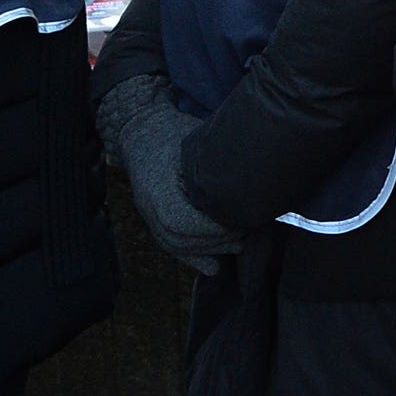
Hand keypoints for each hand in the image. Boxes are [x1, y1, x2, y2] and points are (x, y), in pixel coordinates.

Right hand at [96, 72, 242, 273]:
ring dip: (208, 250)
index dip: (213, 229)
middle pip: (179, 239)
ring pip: (175, 245)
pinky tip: (214, 267)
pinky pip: (171, 244)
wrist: (140, 128)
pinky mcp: (153, 217)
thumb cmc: (173, 131)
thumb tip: (254, 176)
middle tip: (245, 234)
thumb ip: (216, 163)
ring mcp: (148, 213)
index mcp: (157, 186)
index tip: (240, 221)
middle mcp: (148, 205)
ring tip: (237, 246)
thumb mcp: (195, 140)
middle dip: (215, 242)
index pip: (182, 222)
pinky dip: (193, 257)